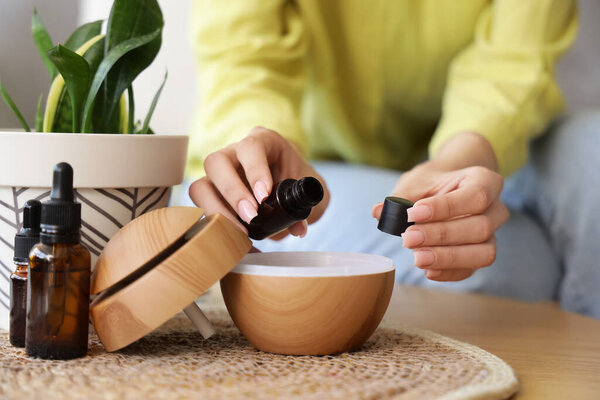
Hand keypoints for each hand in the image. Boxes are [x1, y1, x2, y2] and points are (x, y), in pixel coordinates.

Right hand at [189, 127, 328, 238]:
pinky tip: (232, 236)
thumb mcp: (305, 189)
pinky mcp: (210, 194)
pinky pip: (201, 206)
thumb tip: (298, 228)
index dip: (255, 170)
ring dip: (217, 210)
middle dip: (232, 192)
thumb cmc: (295, 180)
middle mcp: (234, 153)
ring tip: (240, 230)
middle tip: (250, 217)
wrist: (288, 185)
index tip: (264, 196)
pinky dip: (215, 222)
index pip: (251, 147)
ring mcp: (218, 174)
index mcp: (263, 142)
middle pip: (217, 162)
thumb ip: (304, 205)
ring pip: (201, 185)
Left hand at [372, 133, 508, 281]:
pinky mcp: (480, 254)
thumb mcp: (417, 181)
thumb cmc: (433, 183)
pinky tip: (428, 270)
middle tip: (408, 238)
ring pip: (483, 253)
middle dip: (442, 235)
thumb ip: (401, 196)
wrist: (447, 187)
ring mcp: (492, 234)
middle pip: (480, 227)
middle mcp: (496, 209)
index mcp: (485, 181)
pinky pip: (472, 269)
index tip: (413, 212)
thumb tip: (380, 212)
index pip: (475, 196)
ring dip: (449, 258)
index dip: (445, 208)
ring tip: (417, 258)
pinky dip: (450, 273)